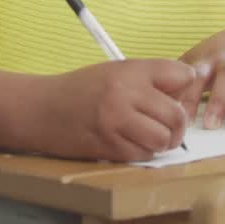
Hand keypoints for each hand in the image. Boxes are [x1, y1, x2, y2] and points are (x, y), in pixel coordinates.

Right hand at [37, 59, 192, 161]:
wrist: (41, 108)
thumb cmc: (80, 89)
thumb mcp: (115, 71)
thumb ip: (148, 80)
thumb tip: (184, 95)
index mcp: (131, 69)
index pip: (182, 75)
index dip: (184, 88)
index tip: (176, 96)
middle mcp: (126, 93)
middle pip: (177, 114)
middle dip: (177, 125)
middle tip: (168, 126)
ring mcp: (117, 121)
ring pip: (164, 139)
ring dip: (161, 142)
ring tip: (149, 136)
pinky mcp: (109, 146)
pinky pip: (143, 155)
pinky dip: (142, 153)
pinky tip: (129, 143)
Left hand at [178, 21, 224, 129]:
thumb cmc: (218, 55)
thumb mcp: (197, 58)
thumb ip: (179, 77)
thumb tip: (155, 99)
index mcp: (208, 59)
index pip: (197, 77)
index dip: (190, 97)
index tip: (183, 117)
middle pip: (224, 78)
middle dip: (217, 102)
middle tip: (210, 124)